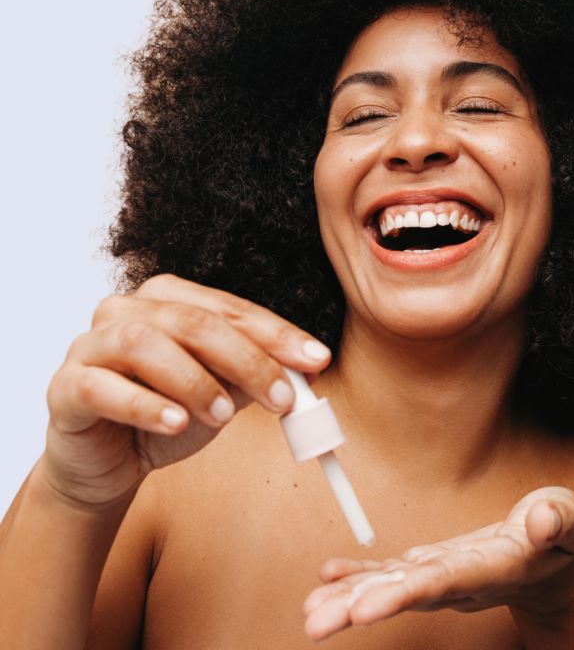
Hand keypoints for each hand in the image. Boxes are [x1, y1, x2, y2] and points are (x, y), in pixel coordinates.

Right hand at [42, 274, 330, 508]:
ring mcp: (91, 344)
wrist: (107, 462)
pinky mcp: (67, 385)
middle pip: (194, 322)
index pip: (231, 310)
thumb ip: (255, 376)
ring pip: (146, 343)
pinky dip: (144, 405)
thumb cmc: (166, 416)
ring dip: (194, 380)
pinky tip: (176, 423)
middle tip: (283, 397)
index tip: (317, 359)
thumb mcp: (221, 394)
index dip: (277, 334)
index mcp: (169, 299)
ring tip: (225, 415)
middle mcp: (128, 310)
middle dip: (247, 359)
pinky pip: (102, 387)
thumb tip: (309, 369)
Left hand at [303, 487, 573, 640]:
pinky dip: (360, 575)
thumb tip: (542, 519)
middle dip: (359, 606)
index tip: (364, 610)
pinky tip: (329, 576)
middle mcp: (458, 581)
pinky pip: (392, 574)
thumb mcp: (567, 520)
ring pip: (391, 588)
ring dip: (348, 597)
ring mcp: (442, 578)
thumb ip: (558, 520)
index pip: (442, 583)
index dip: (402, 594)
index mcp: (489, 569)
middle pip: (404, 594)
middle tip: (315, 622)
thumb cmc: (560, 535)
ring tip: (310, 609)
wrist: (551, 564)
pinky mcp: (434, 567)